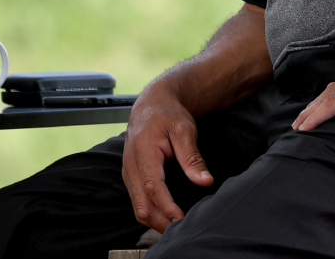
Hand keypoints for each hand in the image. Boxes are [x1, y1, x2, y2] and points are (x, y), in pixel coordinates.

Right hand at [121, 84, 213, 232]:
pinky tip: (166, 216)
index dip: (166, 207)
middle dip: (160, 222)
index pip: (153, 187)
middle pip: (141, 204)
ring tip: (176, 228)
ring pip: (137, 206)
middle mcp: (131, 165)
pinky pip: (137, 200)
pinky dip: (151, 212)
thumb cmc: (168, 114)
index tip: (181, 219)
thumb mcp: (184, 130)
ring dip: (155, 220)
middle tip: (182, 231)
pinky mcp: (131, 176)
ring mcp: (129, 172)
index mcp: (144, 152)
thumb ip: (192, 158)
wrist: (152, 104)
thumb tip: (205, 181)